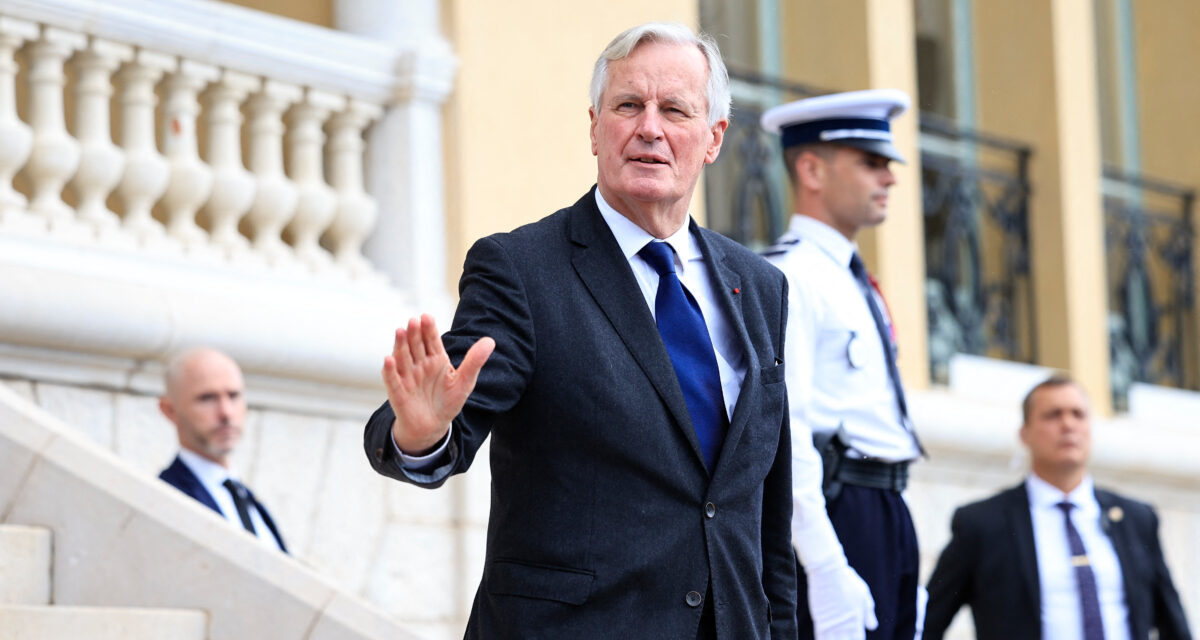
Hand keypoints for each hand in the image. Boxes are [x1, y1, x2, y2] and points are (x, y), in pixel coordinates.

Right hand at [381, 314, 493, 453]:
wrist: (433, 426)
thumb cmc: (448, 401)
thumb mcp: (465, 381)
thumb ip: (474, 361)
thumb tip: (490, 341)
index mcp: (436, 358)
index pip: (432, 340)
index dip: (429, 329)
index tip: (427, 317)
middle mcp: (420, 364)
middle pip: (416, 346)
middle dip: (415, 333)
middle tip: (414, 320)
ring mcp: (408, 377)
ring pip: (403, 358)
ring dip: (400, 345)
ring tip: (400, 331)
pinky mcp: (398, 392)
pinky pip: (393, 380)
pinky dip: (389, 370)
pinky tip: (388, 360)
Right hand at [806, 560, 877, 639]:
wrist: (828, 571)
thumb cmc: (847, 580)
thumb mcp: (863, 595)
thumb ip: (868, 613)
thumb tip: (872, 627)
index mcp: (857, 619)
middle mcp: (844, 624)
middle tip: (845, 638)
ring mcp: (831, 623)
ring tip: (836, 639)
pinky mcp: (819, 619)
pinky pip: (821, 637)